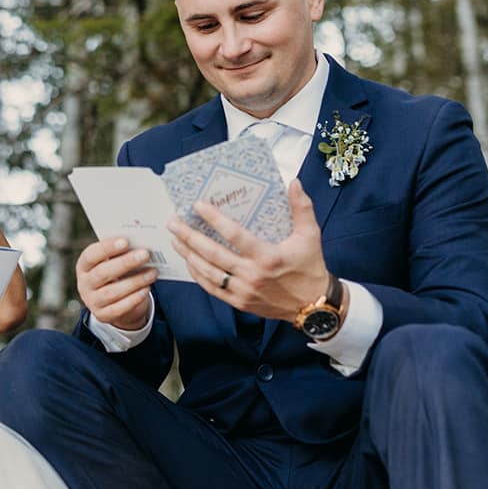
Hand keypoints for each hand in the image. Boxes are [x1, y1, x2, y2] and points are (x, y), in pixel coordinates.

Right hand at [77, 238, 158, 330]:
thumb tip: (139, 244)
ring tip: (152, 272)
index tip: (125, 241)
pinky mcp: (103, 315)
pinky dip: (134, 298)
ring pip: (112, 292)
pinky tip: (146, 289)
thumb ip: (120, 254)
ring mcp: (92, 301)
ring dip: (135, 281)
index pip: (91, 255)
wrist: (113, 302)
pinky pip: (119, 308)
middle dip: (125, 263)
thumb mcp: (112, 262)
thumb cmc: (115, 274)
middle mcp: (84, 284)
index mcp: (84, 266)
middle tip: (145, 254)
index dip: (107, 248)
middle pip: (102, 273)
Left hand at [168, 179, 329, 321]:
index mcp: (268, 256)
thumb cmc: (310, 267)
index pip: (234, 235)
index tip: (198, 206)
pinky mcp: (240, 302)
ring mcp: (244, 291)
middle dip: (189, 236)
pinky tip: (189, 262)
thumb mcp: (310, 235)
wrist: (314, 306)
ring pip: (208, 272)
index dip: (214, 219)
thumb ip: (302, 208)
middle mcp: (253, 275)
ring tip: (175, 239)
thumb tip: (294, 182)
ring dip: (189, 255)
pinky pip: (212, 288)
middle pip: (213, 254)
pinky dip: (198, 275)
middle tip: (174, 222)